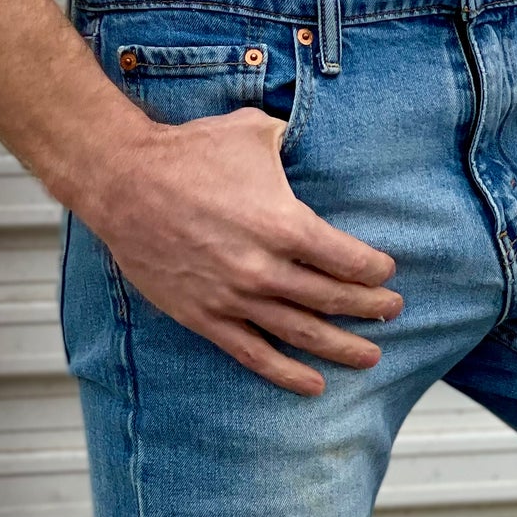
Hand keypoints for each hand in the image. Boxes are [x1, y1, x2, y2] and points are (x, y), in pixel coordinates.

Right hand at [87, 107, 398, 395]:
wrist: (123, 182)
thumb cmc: (190, 152)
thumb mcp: (252, 131)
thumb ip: (288, 142)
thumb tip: (303, 139)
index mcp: (283, 224)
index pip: (348, 259)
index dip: (375, 269)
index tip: (385, 271)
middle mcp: (264, 267)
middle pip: (333, 299)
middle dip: (370, 308)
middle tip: (392, 311)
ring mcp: (233, 297)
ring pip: (301, 332)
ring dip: (341, 347)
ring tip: (369, 356)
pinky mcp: (204, 316)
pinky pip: (253, 353)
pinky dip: (286, 373)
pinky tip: (313, 385)